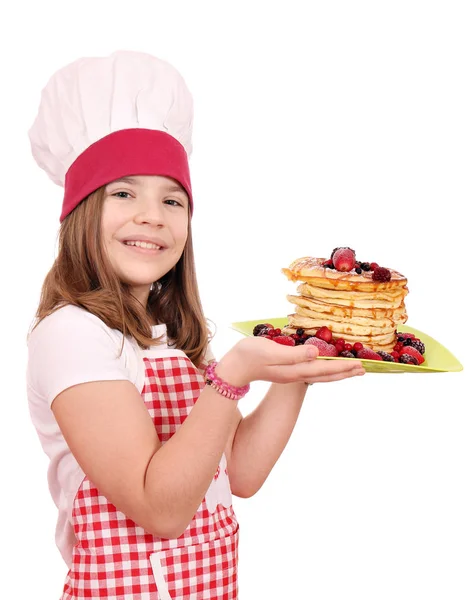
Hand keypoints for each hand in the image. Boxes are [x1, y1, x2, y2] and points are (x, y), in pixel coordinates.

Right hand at [216, 337, 364, 385]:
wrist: (232, 367)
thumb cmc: (248, 356)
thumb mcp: (270, 352)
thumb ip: (293, 354)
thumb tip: (317, 353)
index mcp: (294, 370)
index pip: (324, 369)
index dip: (342, 367)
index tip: (360, 366)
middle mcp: (295, 374)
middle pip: (326, 375)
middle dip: (344, 372)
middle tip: (363, 370)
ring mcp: (290, 374)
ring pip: (319, 375)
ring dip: (336, 372)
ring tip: (350, 370)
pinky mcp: (285, 370)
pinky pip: (311, 372)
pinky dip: (324, 370)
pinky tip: (324, 365)